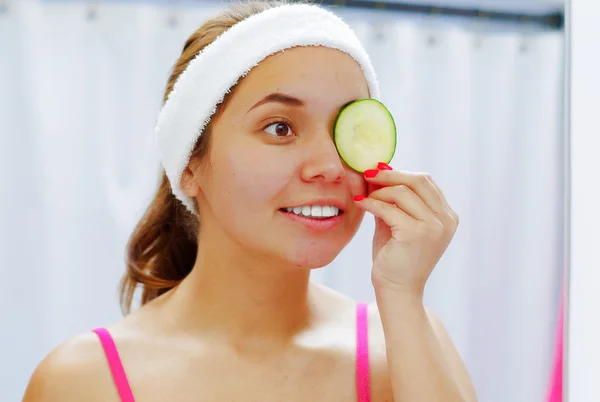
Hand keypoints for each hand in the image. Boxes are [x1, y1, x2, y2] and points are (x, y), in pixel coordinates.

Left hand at [354, 162, 458, 297]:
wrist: (397, 290)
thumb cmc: (396, 258)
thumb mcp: (397, 222)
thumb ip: (393, 199)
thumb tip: (380, 169)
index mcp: (446, 216)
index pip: (425, 182)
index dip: (400, 172)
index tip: (378, 170)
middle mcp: (446, 220)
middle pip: (418, 181)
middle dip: (390, 175)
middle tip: (368, 174)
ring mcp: (434, 227)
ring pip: (402, 193)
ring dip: (379, 191)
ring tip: (364, 195)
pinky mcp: (417, 234)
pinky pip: (389, 209)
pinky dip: (372, 203)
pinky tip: (361, 203)